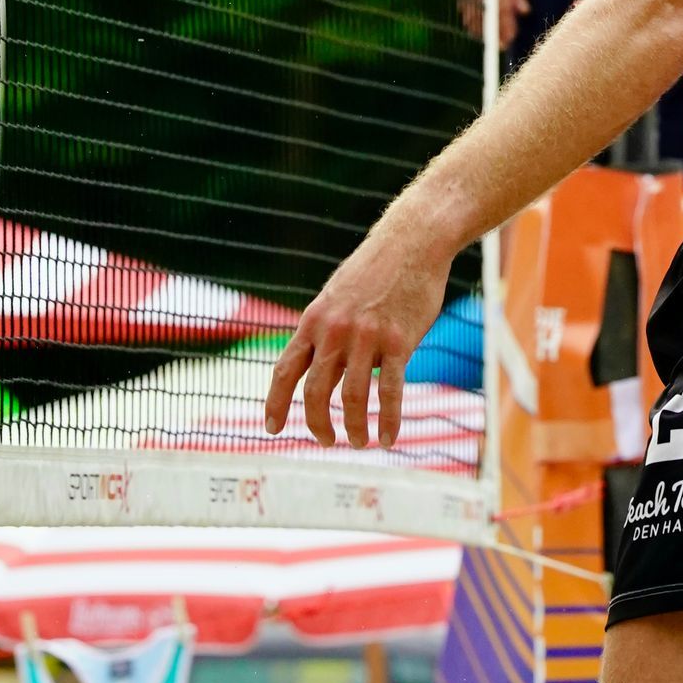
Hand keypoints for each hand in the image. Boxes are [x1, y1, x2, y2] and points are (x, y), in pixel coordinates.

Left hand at [262, 205, 455, 450]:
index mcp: (314, 319)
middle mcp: (335, 330)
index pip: (285, 369)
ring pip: (352, 396)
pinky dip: (388, 420)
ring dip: (353, 427)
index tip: (271, 428)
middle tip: (326, 441)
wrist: (411, 241)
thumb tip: (323, 373)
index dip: (275, 402)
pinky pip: (391, 391)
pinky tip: (389, 438)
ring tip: (359, 441)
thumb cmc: (375, 270)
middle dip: (317, 424)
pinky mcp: (398, 340)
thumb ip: (327, 333)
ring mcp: (367, 335)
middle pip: (315, 391)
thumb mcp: (337, 297)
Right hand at [457, 0, 526, 44]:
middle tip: (499, 46)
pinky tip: (474, 26)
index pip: (502, 10)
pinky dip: (469, 17)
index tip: (509, 40)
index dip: (505, 27)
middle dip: (493, 32)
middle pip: (487, 15)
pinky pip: (465, 4)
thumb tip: (524, 12)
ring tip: (487, 39)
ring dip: (480, 28)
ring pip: (473, 12)